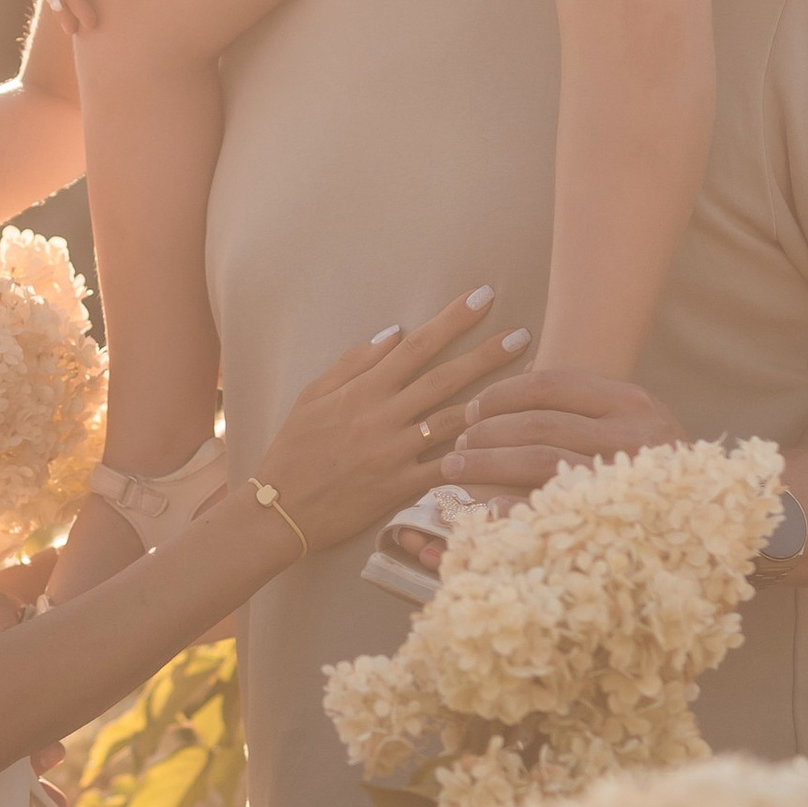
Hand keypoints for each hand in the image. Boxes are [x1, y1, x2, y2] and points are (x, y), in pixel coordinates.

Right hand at [252, 292, 530, 557]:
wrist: (279, 510)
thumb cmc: (292, 449)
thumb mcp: (312, 395)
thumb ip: (353, 362)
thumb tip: (395, 331)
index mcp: (362, 390)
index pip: (415, 346)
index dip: (452, 320)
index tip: (483, 296)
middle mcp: (382, 417)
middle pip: (443, 378)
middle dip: (485, 354)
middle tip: (523, 334)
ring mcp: (393, 453)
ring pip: (452, 421)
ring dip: (492, 399)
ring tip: (528, 383)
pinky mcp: (399, 488)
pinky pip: (445, 470)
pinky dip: (473, 457)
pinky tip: (505, 445)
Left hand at [440, 366, 685, 496]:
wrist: (707, 514)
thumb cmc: (651, 466)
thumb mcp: (628, 425)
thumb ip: (581, 410)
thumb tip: (499, 409)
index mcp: (630, 401)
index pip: (550, 385)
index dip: (501, 397)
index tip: (472, 411)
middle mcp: (633, 433)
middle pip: (538, 424)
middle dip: (486, 435)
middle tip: (456, 449)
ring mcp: (627, 475)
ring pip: (540, 462)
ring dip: (488, 465)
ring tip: (456, 472)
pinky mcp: (620, 516)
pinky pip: (553, 507)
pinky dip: (515, 507)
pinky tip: (488, 509)